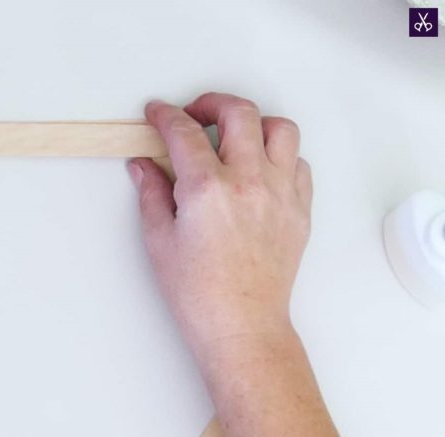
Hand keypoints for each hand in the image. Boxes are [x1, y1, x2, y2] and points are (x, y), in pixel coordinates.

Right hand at [127, 93, 312, 361]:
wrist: (241, 325)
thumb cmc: (199, 293)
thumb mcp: (160, 240)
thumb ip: (152, 193)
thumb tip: (144, 167)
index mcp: (207, 189)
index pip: (184, 132)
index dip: (165, 116)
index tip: (157, 113)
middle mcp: (249, 182)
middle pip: (239, 112)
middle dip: (212, 103)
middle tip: (195, 114)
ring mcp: (280, 193)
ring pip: (280, 129)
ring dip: (254, 122)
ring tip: (233, 135)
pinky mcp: (299, 209)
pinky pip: (298, 162)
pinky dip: (278, 155)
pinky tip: (257, 168)